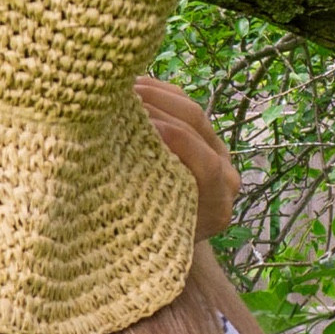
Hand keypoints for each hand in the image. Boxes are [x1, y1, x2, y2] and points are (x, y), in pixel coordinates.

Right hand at [136, 78, 242, 242]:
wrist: (166, 247)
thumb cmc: (147, 245)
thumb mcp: (147, 231)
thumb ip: (143, 201)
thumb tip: (109, 165)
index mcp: (216, 206)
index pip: (205, 164)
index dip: (176, 140)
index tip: (138, 126)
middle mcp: (225, 177)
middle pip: (199, 127)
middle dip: (160, 108)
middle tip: (123, 98)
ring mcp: (217, 153)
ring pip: (192, 111)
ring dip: (157, 94)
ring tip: (123, 88)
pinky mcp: (203, 137)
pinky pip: (184, 106)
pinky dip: (158, 93)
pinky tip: (133, 86)